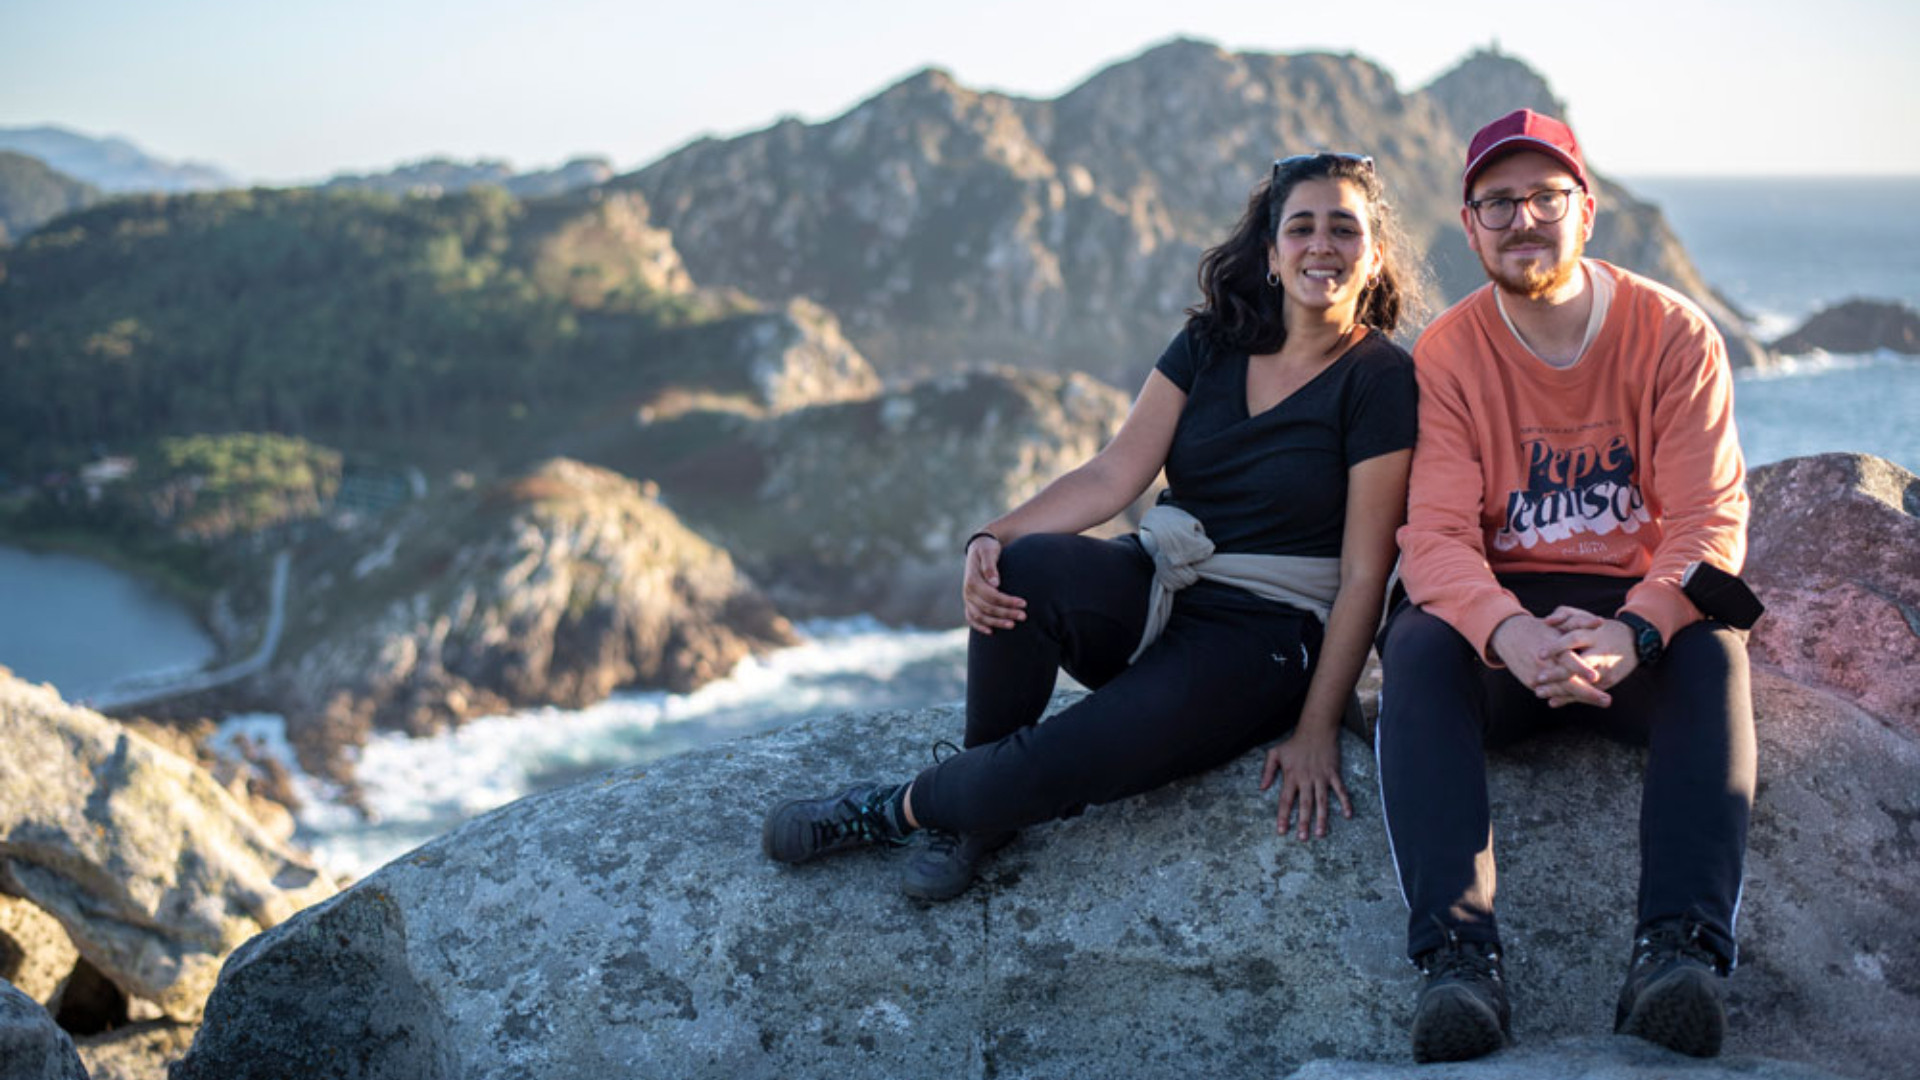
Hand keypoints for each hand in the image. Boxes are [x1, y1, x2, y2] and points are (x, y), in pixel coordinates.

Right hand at [961, 535, 1025, 633]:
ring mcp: (967, 598)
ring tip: (1013, 625)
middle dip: (1006, 613)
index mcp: (972, 580)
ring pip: (980, 616)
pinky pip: (971, 618)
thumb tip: (994, 583)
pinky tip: (991, 632)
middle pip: (987, 608)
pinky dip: (979, 626)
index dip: (1007, 601)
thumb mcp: (989, 552)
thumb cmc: (987, 549)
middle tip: (1023, 616)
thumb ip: (990, 566)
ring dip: (996, 622)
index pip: (991, 595)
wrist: (978, 548)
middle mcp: (968, 591)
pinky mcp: (969, 602)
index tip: (1024, 603)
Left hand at [1259, 725, 1352, 841]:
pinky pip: (1340, 790)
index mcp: (1291, 776)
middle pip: (1304, 804)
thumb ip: (1267, 771)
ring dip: (1322, 818)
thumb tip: (1261, 788)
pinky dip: (1345, 802)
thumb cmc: (1294, 743)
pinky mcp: (1333, 774)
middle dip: (1303, 822)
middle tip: (1303, 838)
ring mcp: (1321, 777)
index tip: (1282, 831)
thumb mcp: (1275, 753)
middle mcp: (1306, 779)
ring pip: (1322, 801)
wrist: (1315, 730)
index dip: (1283, 816)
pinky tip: (1348, 815)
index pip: (1285, 800)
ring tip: (1320, 834)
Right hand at [1492, 612, 1610, 707]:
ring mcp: (1536, 675)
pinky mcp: (1531, 682)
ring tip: (1601, 701)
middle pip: (1568, 682)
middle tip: (1607, 700)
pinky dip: (1568, 696)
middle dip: (1588, 693)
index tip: (1597, 678)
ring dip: (1582, 698)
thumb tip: (1601, 622)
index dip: (1582, 669)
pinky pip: (1552, 692)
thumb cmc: (1540, 629)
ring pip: (1561, 691)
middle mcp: (1544, 663)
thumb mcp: (1559, 624)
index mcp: (1552, 647)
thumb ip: (1581, 623)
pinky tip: (1584, 699)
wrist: (1509, 635)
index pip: (1568, 660)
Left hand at [1540, 618, 1638, 702]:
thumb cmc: (1599, 627)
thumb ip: (1564, 614)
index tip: (1540, 654)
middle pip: (1579, 665)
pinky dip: (1570, 698)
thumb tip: (1545, 622)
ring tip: (1539, 692)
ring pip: (1582, 683)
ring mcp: (1605, 670)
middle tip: (1538, 679)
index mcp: (1593, 635)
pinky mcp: (1608, 682)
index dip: (1557, 647)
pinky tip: (1553, 702)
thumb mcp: (1584, 616)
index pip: (1574, 639)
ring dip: (1561, 690)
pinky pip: (1588, 692)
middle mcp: (1601, 653)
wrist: (1634, 641)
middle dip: (1558, 674)